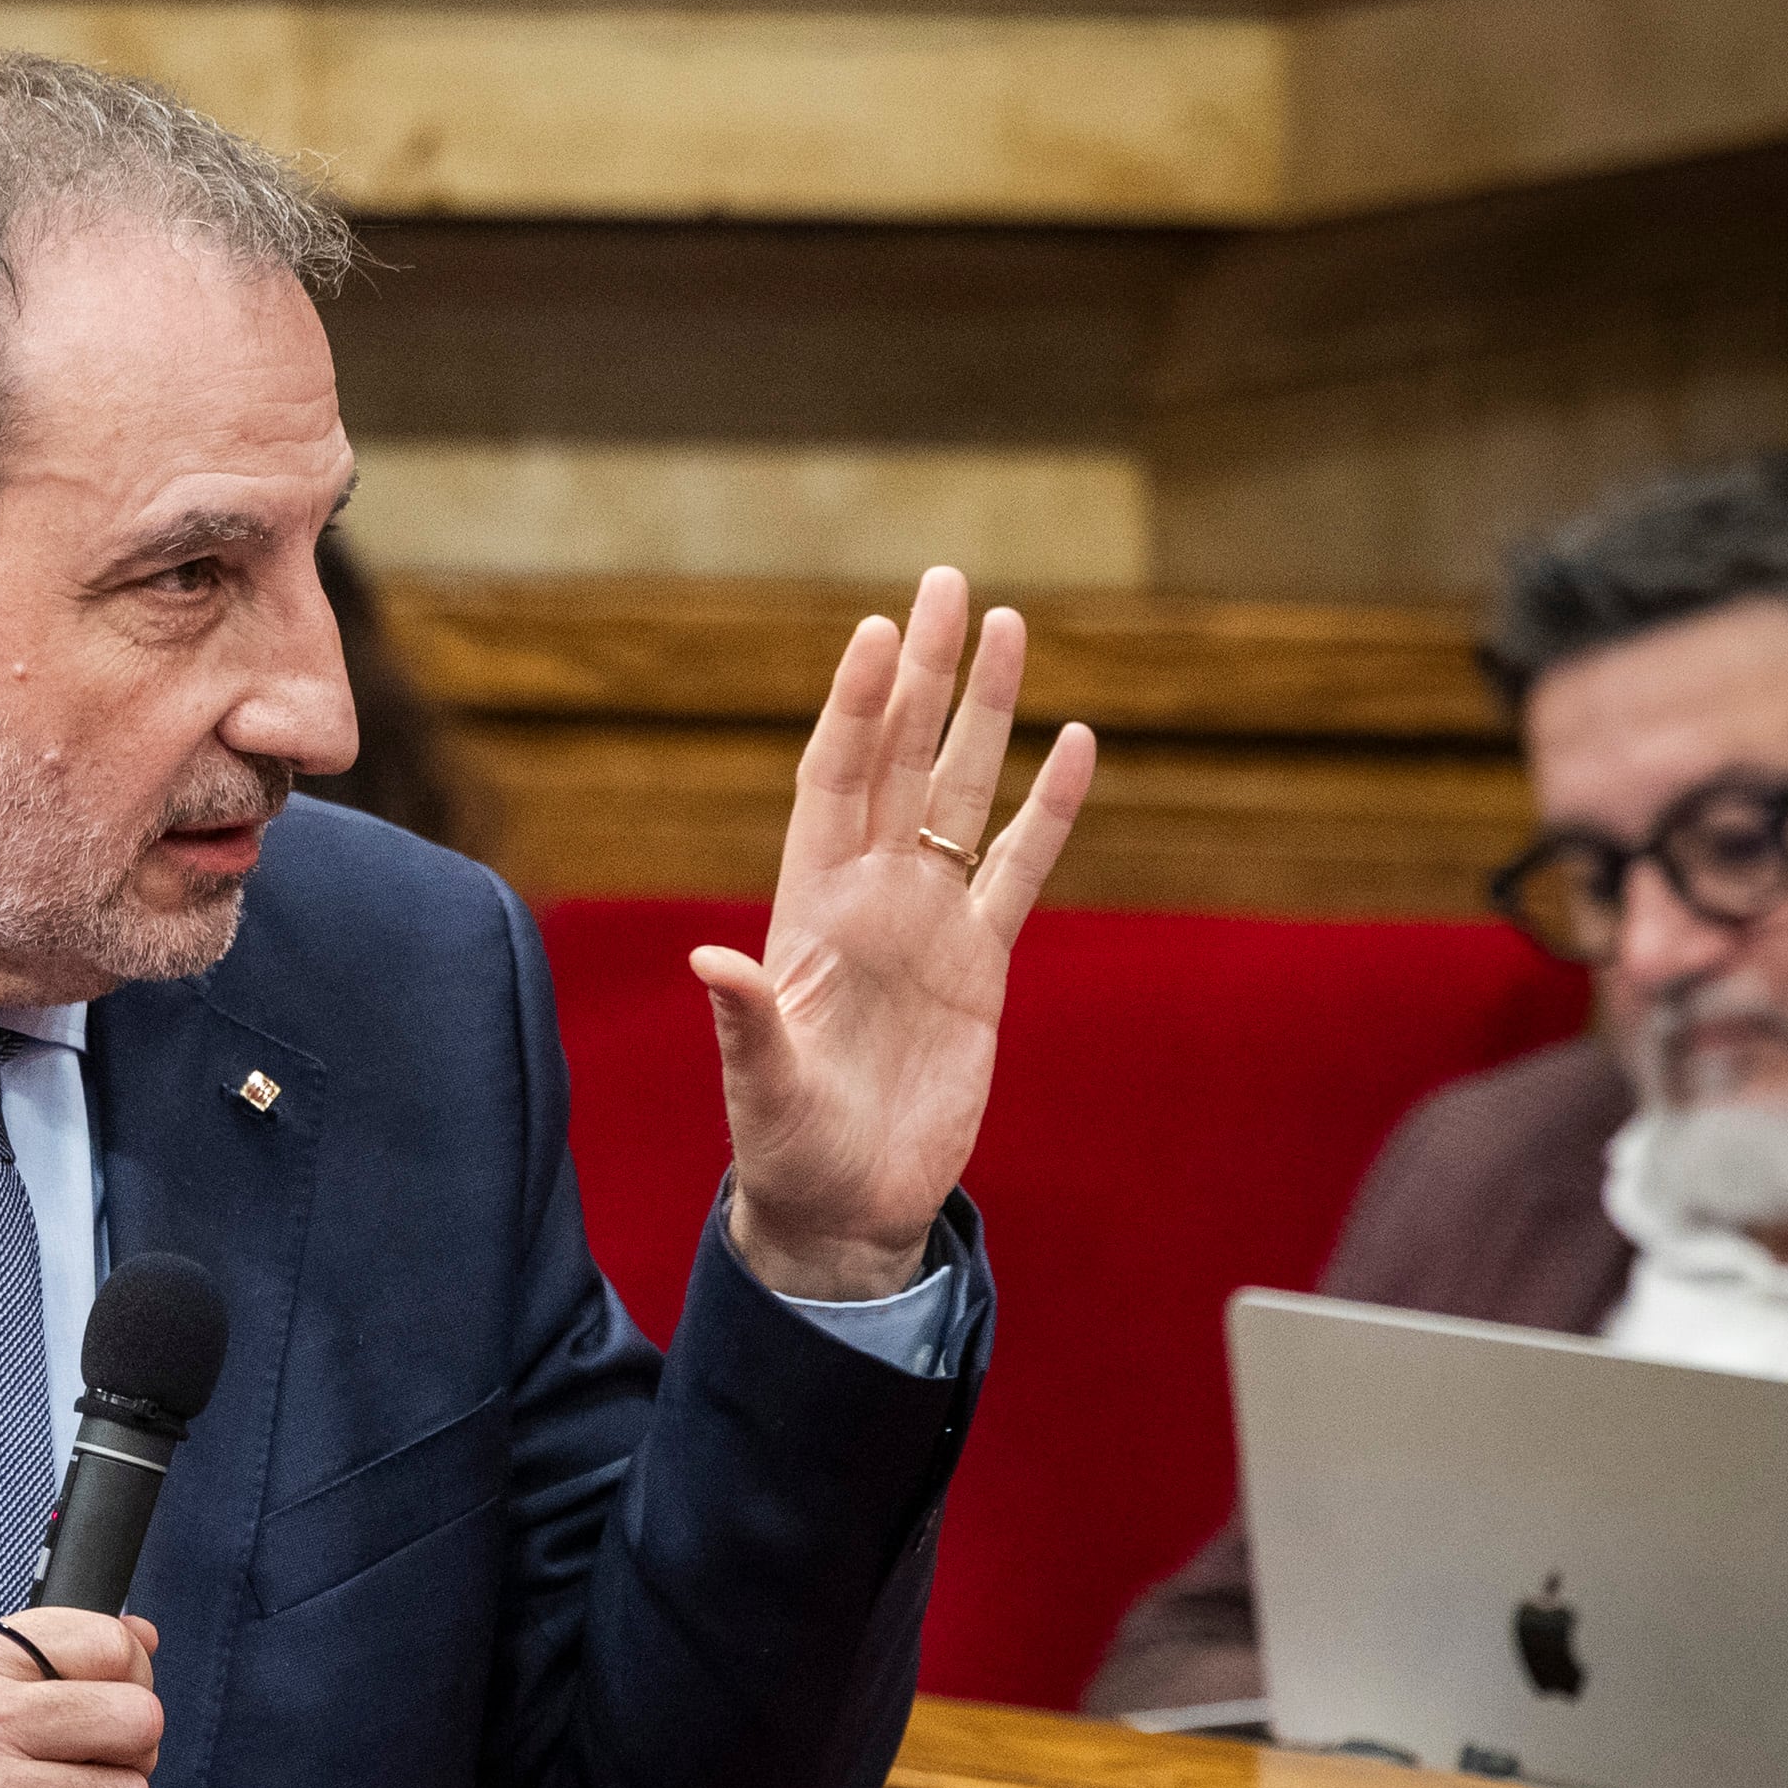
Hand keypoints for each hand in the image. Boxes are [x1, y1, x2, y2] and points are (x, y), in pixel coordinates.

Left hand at [697, 568, 1095, 1300]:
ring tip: (1011, 627)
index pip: (834, 780)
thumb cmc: (787, 1148)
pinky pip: (1020, 869)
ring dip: (987, 715)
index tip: (878, 633)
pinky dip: (1049, 810)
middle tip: (948, 582)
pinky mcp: (980, 964)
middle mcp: (869, 896)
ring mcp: (927, 922)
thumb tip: (712, 965)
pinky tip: (1076, 743)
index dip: (855, 708)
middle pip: (904, 758)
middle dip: (925, 674)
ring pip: (965, 794)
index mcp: (807, 909)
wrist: (846, 1205)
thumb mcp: (761, 1087)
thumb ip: (746, 1023)